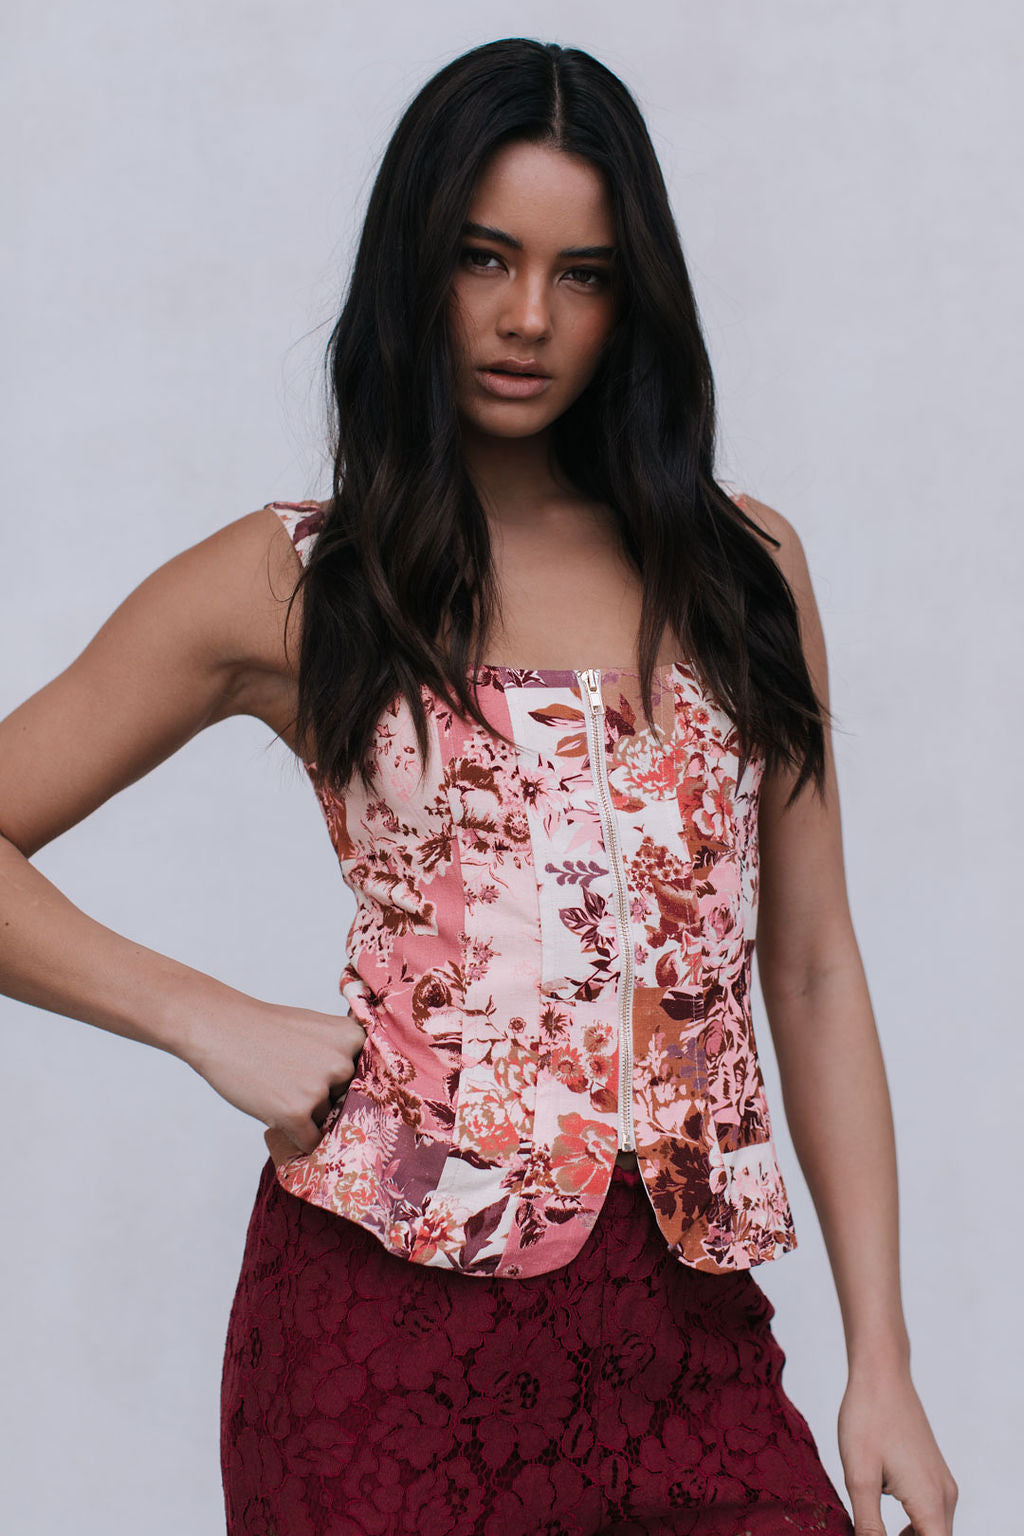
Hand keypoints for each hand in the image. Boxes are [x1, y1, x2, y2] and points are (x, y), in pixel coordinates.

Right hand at [185, 997, 365, 1157]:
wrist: (221, 1029)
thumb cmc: (266, 1028)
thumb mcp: (317, 1027)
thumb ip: (342, 1053)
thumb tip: (359, 1089)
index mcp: (352, 1039)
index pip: (367, 1076)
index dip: (347, 1082)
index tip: (332, 1081)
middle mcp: (342, 1064)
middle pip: (346, 1099)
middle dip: (325, 1097)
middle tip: (293, 1079)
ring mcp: (319, 1089)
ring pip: (325, 1118)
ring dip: (306, 1113)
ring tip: (277, 1086)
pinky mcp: (296, 1113)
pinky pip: (310, 1141)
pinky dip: (296, 1136)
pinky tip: (277, 1114)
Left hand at [838, 1366, 957, 1534]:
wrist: (881, 1375)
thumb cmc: (867, 1419)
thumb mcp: (859, 1477)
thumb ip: (868, 1525)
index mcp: (930, 1501)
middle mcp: (945, 1496)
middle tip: (871, 1534)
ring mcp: (942, 1482)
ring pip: (935, 1530)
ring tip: (875, 1533)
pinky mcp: (934, 1472)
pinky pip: (932, 1513)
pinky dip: (916, 1525)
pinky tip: (886, 1521)